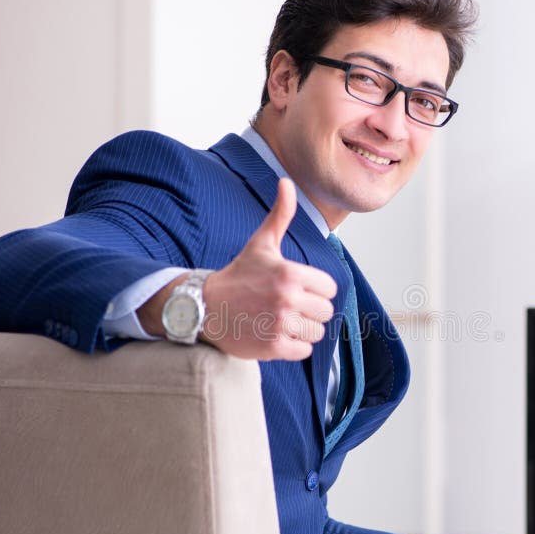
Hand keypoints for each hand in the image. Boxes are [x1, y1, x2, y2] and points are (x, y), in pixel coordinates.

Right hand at [137, 177, 336, 359]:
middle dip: (310, 311)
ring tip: (281, 320)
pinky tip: (276, 335)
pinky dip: (293, 347)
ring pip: (316, 333)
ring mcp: (280, 324)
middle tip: (287, 307)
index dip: (316, 290)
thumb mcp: (261, 244)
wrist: (205, 307)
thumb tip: (286, 182)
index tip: (296, 289)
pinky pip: (304, 351)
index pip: (329, 288)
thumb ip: (280, 215)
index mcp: (291, 273)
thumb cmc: (238, 275)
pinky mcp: (273, 346)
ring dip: (302, 330)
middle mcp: (288, 298)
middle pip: (325, 312)